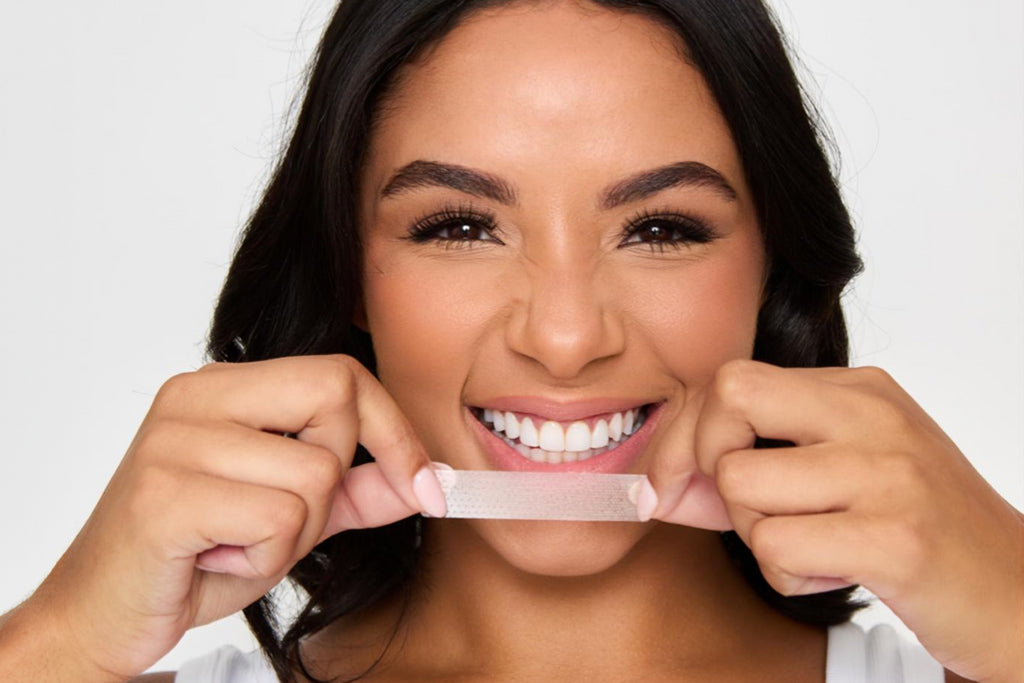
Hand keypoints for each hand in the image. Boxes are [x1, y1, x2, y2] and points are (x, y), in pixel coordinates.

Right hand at [3, 355, 444, 680]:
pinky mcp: (166, 496)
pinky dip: (264, 559)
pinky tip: (216, 560)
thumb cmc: (191, 557)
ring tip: (236, 543)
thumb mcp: (291, 519)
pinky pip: (277, 520)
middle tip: (279, 518)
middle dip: (334, 477)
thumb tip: (430, 478)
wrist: (100, 614)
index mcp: (223, 387)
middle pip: (335, 398)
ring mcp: (174, 442)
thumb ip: (357, 492)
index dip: (393, 428)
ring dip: (294, 534)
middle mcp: (195, 398)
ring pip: (315, 475)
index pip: (339, 374)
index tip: (423, 482)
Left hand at [642, 360, 1023, 682]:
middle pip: (728, 401)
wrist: (1015, 592)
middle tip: (743, 509)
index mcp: (858, 389)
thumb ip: (752, 465)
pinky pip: (775, 550)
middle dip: (705, 463)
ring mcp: (887, 472)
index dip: (685, 434)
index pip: (731, 380)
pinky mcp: (896, 538)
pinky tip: (833, 572)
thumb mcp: (837, 473)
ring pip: (741, 484)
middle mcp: (872, 416)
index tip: (672, 482)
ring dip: (754, 534)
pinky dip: (786, 578)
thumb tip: (652, 488)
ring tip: (809, 545)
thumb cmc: (915, 528)